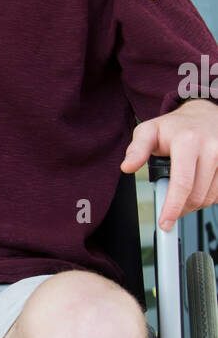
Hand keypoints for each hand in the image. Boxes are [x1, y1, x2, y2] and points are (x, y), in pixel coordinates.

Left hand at [120, 99, 217, 229]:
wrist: (205, 115)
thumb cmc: (176, 126)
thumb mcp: (149, 131)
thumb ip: (137, 149)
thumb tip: (127, 166)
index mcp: (188, 141)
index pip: (182, 184)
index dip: (173, 208)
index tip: (165, 223)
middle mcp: (211, 148)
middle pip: (196, 196)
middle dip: (181, 208)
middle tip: (170, 208)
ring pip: (210, 198)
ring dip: (194, 204)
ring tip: (182, 194)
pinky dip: (207, 197)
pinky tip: (198, 187)